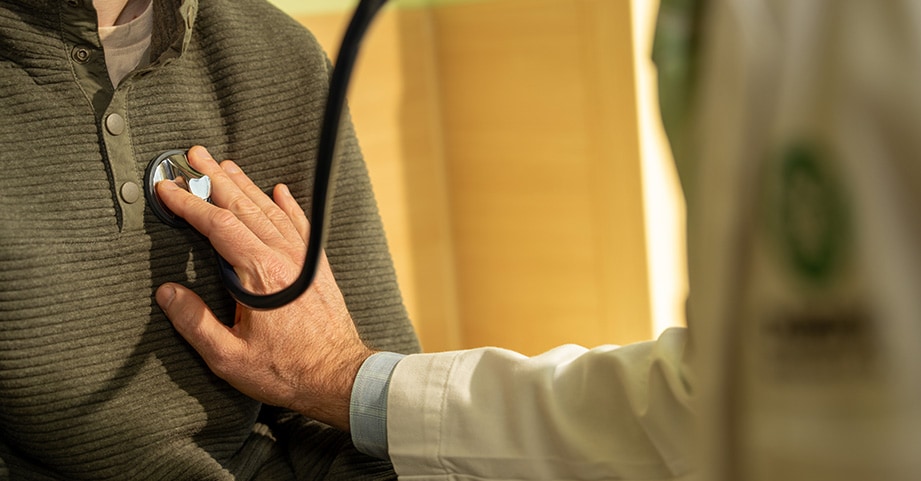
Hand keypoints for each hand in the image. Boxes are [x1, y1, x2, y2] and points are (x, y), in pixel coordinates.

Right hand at [154, 146, 371, 430]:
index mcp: (258, 274)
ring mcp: (304, 258)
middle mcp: (283, 257)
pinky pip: (300, 225)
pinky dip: (287, 205)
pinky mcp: (318, 266)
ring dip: (246, 185)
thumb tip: (166, 293)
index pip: (218, 225)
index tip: (167, 188)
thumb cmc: (286, 371)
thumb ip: (194, 323)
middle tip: (194, 154)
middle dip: (215, 178)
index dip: (190, 204)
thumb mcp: (229, 357)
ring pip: (270, 210)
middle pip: (244, 206)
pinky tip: (278, 190)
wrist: (339, 377)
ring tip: (225, 165)